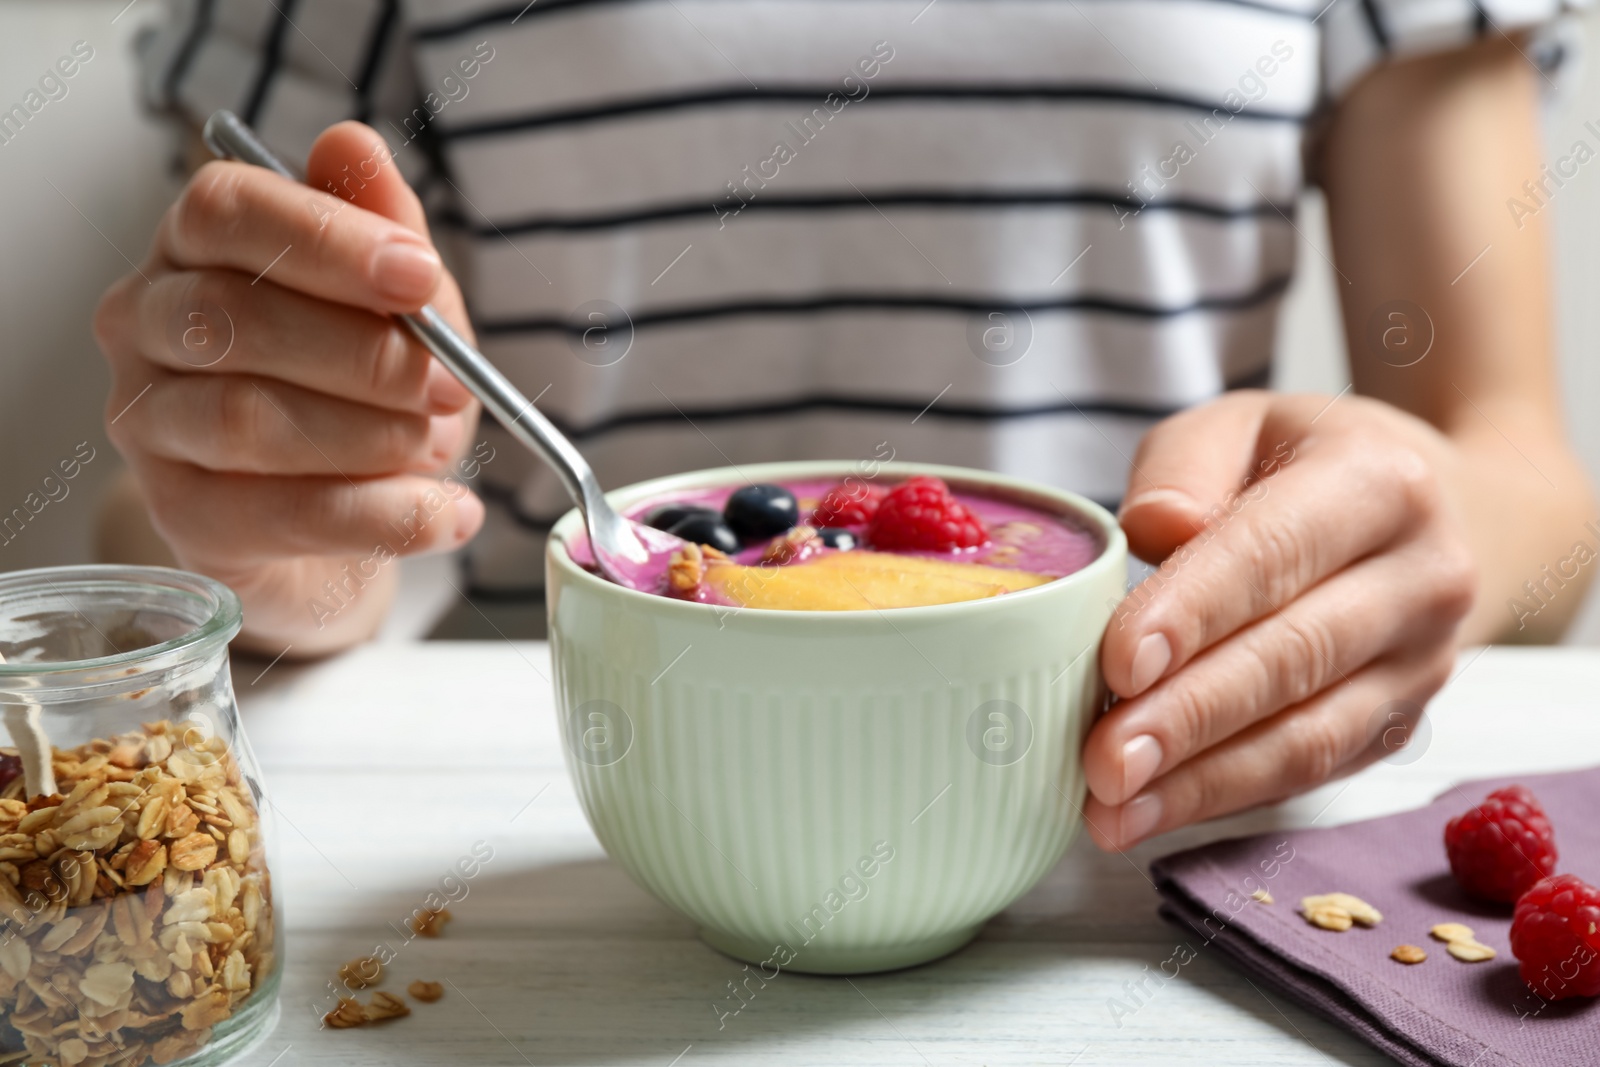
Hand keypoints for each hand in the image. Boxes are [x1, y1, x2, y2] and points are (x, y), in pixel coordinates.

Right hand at [94, 122, 481, 653]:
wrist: (346, 516)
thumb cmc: (363, 389)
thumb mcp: (398, 302)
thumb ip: (382, 227)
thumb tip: (353, 144)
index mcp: (196, 246)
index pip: (229, 212)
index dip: (330, 240)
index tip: (421, 276)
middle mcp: (147, 324)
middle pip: (234, 318)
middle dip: (365, 355)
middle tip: (450, 385)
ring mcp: (151, 424)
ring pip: (248, 419)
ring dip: (371, 436)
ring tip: (437, 445)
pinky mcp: (184, 516)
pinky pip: (282, 514)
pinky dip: (386, 516)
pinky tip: (449, 512)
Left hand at [1082, 390, 1476, 849]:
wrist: (1445, 515)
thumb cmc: (1308, 464)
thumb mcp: (1242, 424)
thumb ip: (1185, 466)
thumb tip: (1153, 527)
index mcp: (1381, 484)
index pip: (1274, 554)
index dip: (1194, 613)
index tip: (1121, 664)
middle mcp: (1422, 578)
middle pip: (1292, 658)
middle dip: (1188, 718)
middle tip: (1102, 762)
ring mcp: (1423, 663)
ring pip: (1307, 735)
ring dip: (1202, 783)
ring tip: (1113, 811)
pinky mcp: (1400, 724)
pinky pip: (1311, 771)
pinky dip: (1227, 797)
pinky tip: (1154, 813)